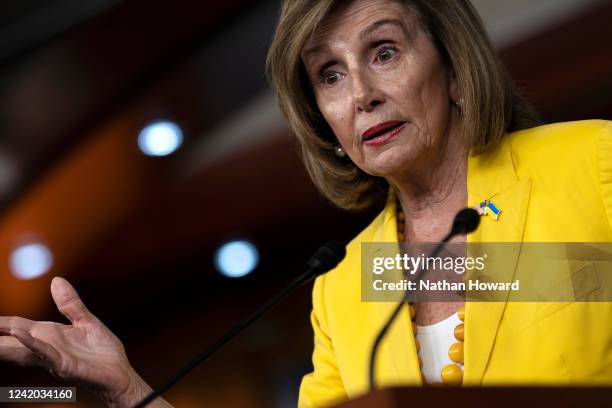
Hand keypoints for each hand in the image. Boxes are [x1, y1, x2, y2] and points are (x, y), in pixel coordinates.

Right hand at [0, 277, 151, 406]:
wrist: (121, 373)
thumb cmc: (103, 352)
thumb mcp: (86, 321)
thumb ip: (70, 303)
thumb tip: (56, 280)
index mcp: (49, 335)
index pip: (16, 326)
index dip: (0, 323)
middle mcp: (45, 348)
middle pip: (10, 341)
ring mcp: (53, 358)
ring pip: (21, 349)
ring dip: (3, 342)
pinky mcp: (65, 366)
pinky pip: (45, 353)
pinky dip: (31, 343)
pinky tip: (19, 334)